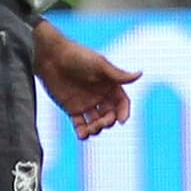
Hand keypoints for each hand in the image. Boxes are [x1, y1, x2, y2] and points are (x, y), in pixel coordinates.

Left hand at [34, 22, 140, 139]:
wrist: (50, 56)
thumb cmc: (77, 56)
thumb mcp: (99, 65)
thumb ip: (118, 74)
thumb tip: (140, 74)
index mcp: (109, 85)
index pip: (122, 102)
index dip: (124, 112)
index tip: (122, 121)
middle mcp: (100, 95)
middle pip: (110, 115)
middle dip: (108, 122)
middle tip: (101, 123)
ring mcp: (86, 103)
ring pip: (96, 122)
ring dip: (96, 129)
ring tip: (90, 130)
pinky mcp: (71, 109)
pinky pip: (80, 125)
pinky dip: (82, 132)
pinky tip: (81, 135)